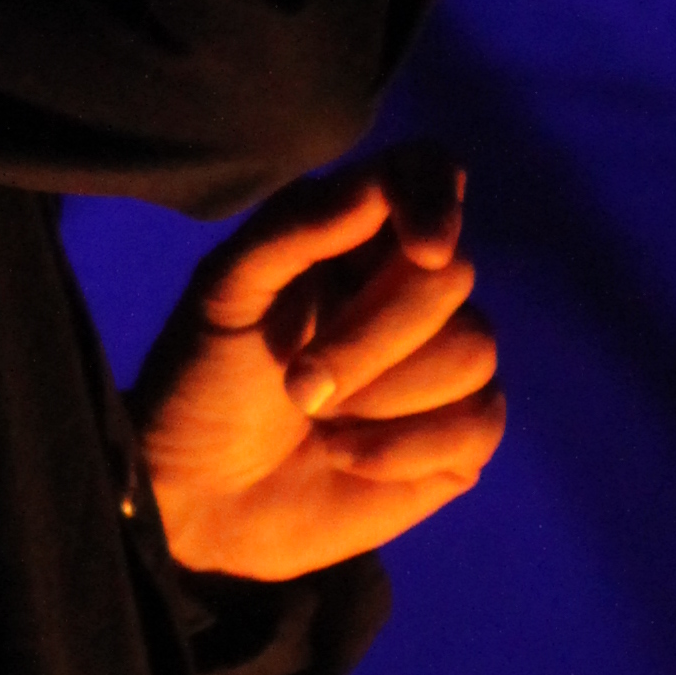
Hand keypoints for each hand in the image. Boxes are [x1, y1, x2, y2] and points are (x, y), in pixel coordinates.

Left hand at [130, 143, 508, 580]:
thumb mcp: (225, 294)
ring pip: (474, 349)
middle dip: (373, 336)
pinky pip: (480, 421)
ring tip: (317, 421)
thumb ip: (296, 228)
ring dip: (383, 396)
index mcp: (355, 239)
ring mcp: (441, 367)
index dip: (437, 198)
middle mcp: (407, 292)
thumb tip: (378, 185)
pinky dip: (404, 447)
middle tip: (298, 385)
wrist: (195, 498)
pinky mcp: (457, 440)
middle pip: (450, 276)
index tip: (423, 247)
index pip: (427, 176)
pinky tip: (346, 457)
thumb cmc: (203, 382)